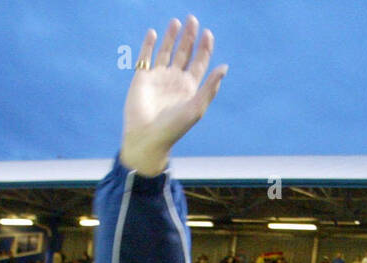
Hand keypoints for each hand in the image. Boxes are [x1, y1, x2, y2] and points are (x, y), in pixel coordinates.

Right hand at [120, 16, 227, 175]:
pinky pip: (146, 57)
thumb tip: (224, 67)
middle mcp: (175, 80)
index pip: (199, 62)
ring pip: (166, 52)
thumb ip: (210, 87)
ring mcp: (158, 78)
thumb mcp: (197, 107)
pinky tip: (154, 33)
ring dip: (171, 37)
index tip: (207, 33)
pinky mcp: (142, 78)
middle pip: (184, 53)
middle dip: (189, 37)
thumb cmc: (174, 127)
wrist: (148, 137)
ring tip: (176, 22)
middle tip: (192, 20)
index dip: (204, 47)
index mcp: (190, 87)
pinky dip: (149, 45)